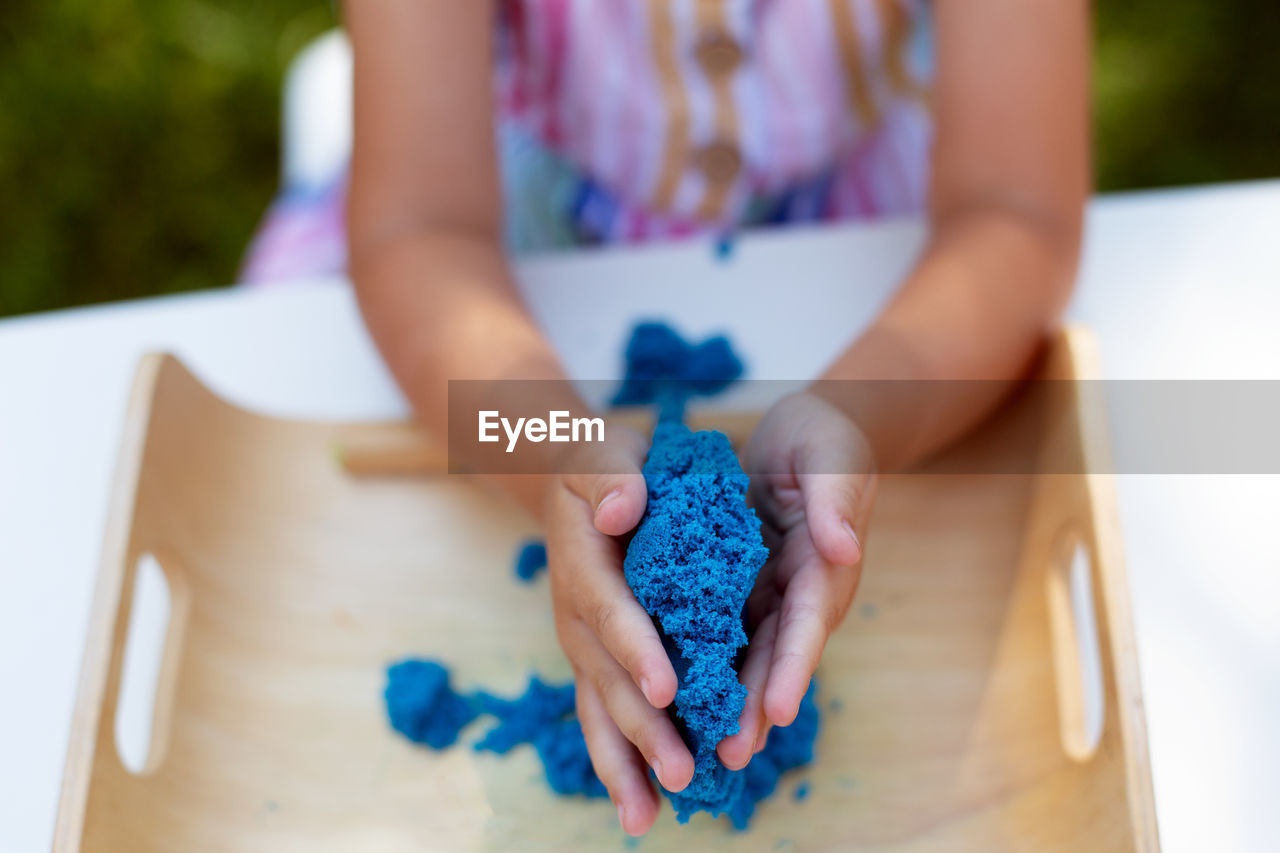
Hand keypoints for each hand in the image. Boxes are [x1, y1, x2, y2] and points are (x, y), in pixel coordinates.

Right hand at [545, 427, 694, 834]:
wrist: (574, 484)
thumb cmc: (600, 465)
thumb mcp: (603, 452)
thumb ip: (611, 474)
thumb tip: (624, 507)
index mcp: (584, 563)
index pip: (611, 609)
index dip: (636, 648)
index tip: (667, 687)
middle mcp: (577, 616)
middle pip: (607, 677)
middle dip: (643, 727)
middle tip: (680, 768)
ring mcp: (584, 645)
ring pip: (600, 710)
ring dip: (626, 762)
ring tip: (649, 815)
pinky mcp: (596, 662)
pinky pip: (603, 716)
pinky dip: (619, 764)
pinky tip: (641, 809)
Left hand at [717, 392, 876, 768]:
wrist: (805, 434)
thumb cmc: (823, 440)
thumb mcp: (833, 456)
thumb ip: (836, 499)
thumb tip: (844, 548)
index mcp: (825, 565)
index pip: (809, 620)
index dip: (793, 665)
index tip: (777, 708)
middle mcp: (800, 591)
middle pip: (778, 656)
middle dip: (756, 707)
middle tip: (730, 755)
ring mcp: (771, 595)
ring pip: (750, 657)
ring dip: (731, 704)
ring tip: (705, 754)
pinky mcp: (743, 590)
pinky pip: (725, 636)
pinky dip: (708, 670)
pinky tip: (679, 706)